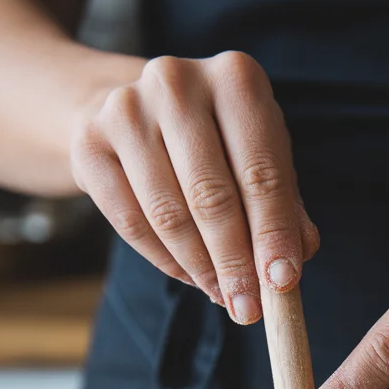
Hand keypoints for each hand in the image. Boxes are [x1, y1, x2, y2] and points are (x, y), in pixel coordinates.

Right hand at [69, 52, 318, 322]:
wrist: (128, 107)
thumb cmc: (215, 140)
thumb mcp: (259, 157)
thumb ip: (285, 205)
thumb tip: (298, 255)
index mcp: (236, 79)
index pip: (261, 172)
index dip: (274, 235)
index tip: (283, 284)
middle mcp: (177, 82)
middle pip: (211, 196)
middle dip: (235, 263)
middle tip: (248, 309)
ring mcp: (126, 108)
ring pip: (168, 214)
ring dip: (200, 268)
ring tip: (223, 296)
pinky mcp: (89, 142)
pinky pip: (130, 221)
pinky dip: (165, 260)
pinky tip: (190, 277)